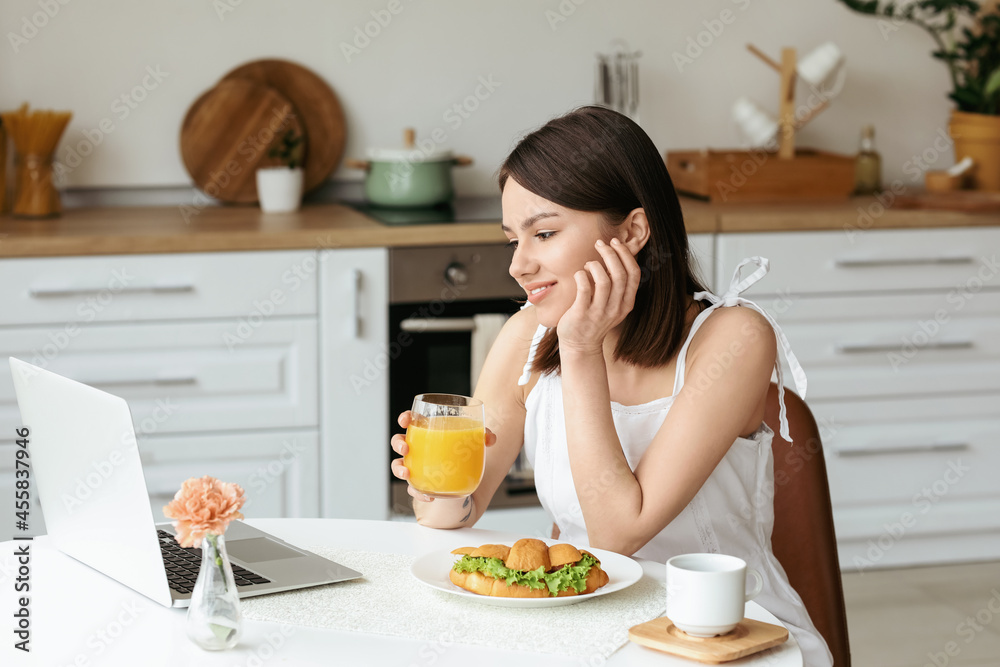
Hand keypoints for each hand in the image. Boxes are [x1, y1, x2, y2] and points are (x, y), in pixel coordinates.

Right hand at [390, 410, 497, 502]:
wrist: (466, 472)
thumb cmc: (463, 449)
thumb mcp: (475, 440)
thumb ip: (484, 435)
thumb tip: (490, 438)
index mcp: (427, 431)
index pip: (411, 420)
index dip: (405, 418)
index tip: (405, 421)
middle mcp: (418, 447)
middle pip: (399, 441)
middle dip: (398, 444)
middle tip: (406, 448)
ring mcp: (417, 465)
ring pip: (399, 465)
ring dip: (398, 468)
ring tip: (407, 472)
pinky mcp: (422, 482)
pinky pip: (414, 487)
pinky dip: (418, 492)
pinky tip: (428, 495)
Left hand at [556, 238, 641, 354]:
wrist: (580, 345)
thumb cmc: (595, 318)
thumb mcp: (613, 304)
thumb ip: (617, 285)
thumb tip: (616, 254)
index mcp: (626, 303)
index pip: (634, 274)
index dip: (626, 254)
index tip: (615, 242)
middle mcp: (616, 308)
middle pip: (619, 274)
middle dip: (610, 253)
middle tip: (600, 244)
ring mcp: (599, 312)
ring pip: (604, 280)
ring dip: (595, 265)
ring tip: (589, 264)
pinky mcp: (582, 314)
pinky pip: (584, 288)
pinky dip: (581, 275)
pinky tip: (579, 274)